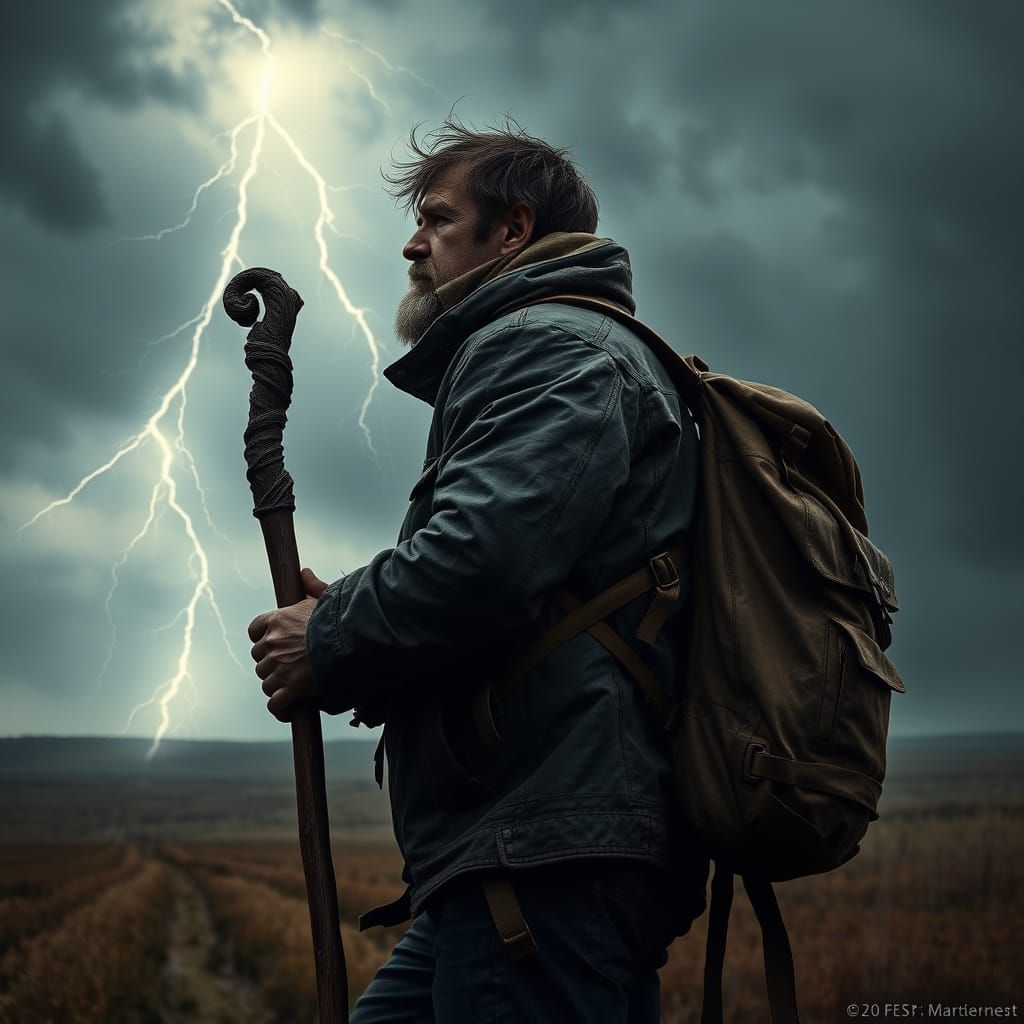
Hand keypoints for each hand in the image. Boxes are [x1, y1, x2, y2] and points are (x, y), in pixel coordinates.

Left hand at [248, 568, 329, 721]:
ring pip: (266, 681)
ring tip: (291, 690)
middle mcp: (273, 643)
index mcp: (277, 620)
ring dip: (277, 686)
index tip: (272, 643)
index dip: (262, 638)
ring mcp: (279, 667)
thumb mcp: (326, 597)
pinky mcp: (289, 688)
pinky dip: (280, 710)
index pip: (255, 630)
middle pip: (260, 658)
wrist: (350, 641)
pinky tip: (288, 711)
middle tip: (288, 667)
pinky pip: (276, 704)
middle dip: (271, 663)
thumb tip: (304, 572)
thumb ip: (313, 586)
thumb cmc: (341, 618)